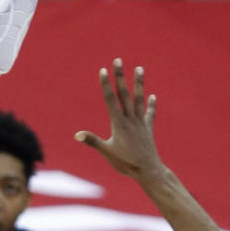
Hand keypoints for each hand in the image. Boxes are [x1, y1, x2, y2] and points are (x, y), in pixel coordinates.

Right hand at [75, 60, 163, 185]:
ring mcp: (141, 123)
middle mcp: (131, 119)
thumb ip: (93, 142)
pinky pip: (149, 114)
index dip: (106, 84)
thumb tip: (77, 135)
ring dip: (139, 84)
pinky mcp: (148, 130)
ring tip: (139, 68)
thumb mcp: (107, 153)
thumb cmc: (126, 163)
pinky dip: (151, 105)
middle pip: (124, 94)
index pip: (111, 100)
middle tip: (118, 60)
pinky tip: (152, 96)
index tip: (103, 70)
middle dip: (120, 76)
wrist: (148, 170)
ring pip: (139, 99)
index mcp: (119, 123)